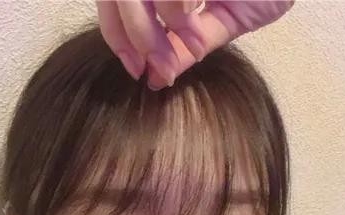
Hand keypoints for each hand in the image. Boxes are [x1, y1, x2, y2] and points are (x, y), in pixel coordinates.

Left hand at [97, 1, 294, 89]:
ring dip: (156, 25)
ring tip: (188, 38)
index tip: (137, 71)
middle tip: (156, 68)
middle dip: (136, 38)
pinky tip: (191, 16)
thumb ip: (189, 45)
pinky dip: (174, 8)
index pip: (117, 4)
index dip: (119, 38)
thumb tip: (156, 78)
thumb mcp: (226, 20)